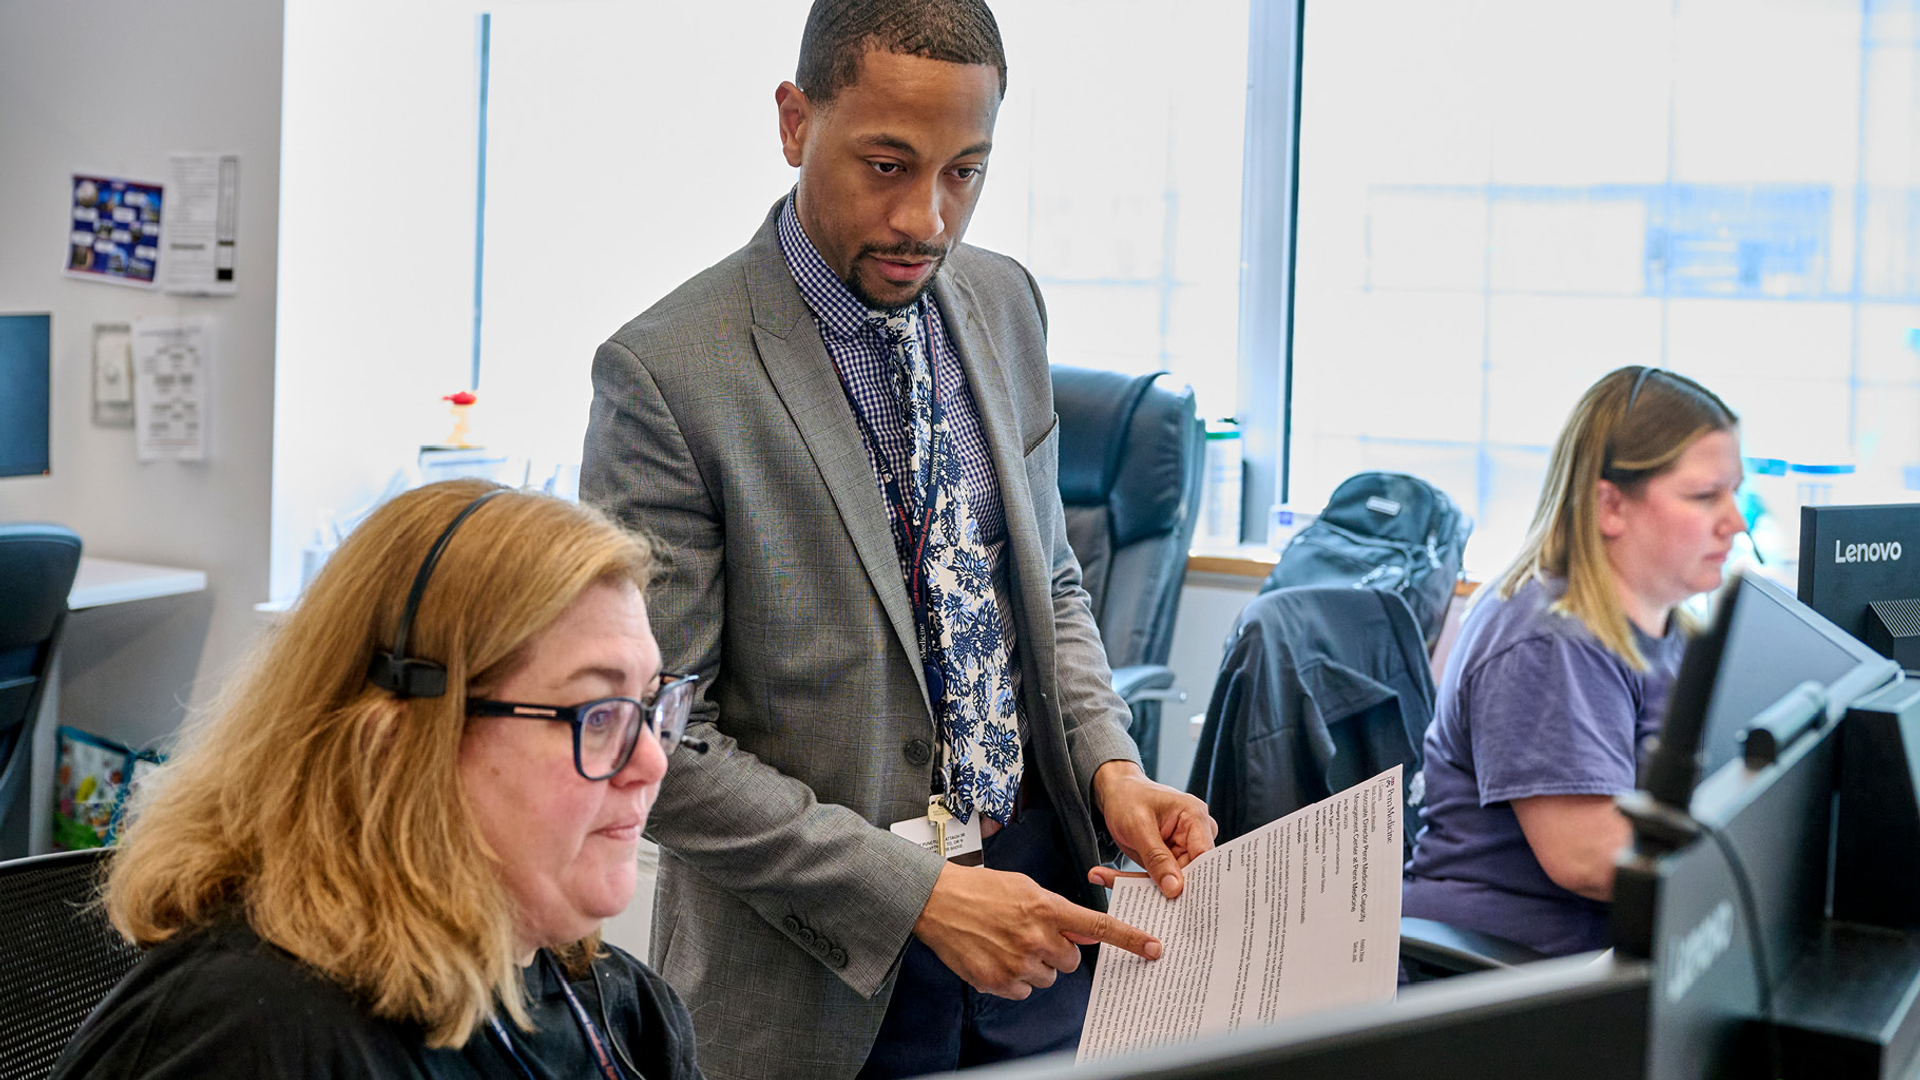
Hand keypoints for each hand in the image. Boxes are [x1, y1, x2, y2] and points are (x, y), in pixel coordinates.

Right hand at [913, 861, 1162, 999]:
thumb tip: (1078, 927)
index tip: (1153, 948)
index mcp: (1046, 908)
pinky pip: (1023, 990)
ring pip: (1047, 977)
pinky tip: (996, 955)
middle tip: (1033, 934)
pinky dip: (1013, 978)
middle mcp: (1036, 938)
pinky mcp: (998, 981)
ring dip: (1035, 965)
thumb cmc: (982, 889)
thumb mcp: (1025, 886)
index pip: (1096, 927)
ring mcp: (1017, 962)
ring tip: (1008, 942)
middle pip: (1071, 960)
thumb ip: (1055, 908)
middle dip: (1058, 951)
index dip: (1128, 939)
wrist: (938, 901)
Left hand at [1088, 761, 1216, 897]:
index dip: (1196, 882)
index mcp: (1195, 817)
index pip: (1205, 857)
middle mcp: (1197, 833)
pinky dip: (1144, 882)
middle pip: (1193, 872)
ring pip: (1177, 879)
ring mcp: (1186, 846)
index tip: (1179, 902)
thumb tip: (1175, 888)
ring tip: (1121, 887)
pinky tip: (1120, 882)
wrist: (1117, 792)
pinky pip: (1164, 877)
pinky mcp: (1173, 857)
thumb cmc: (1128, 798)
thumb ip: (1157, 858)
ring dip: (1152, 887)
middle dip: (1169, 889)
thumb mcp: (1138, 827)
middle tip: (1148, 905)